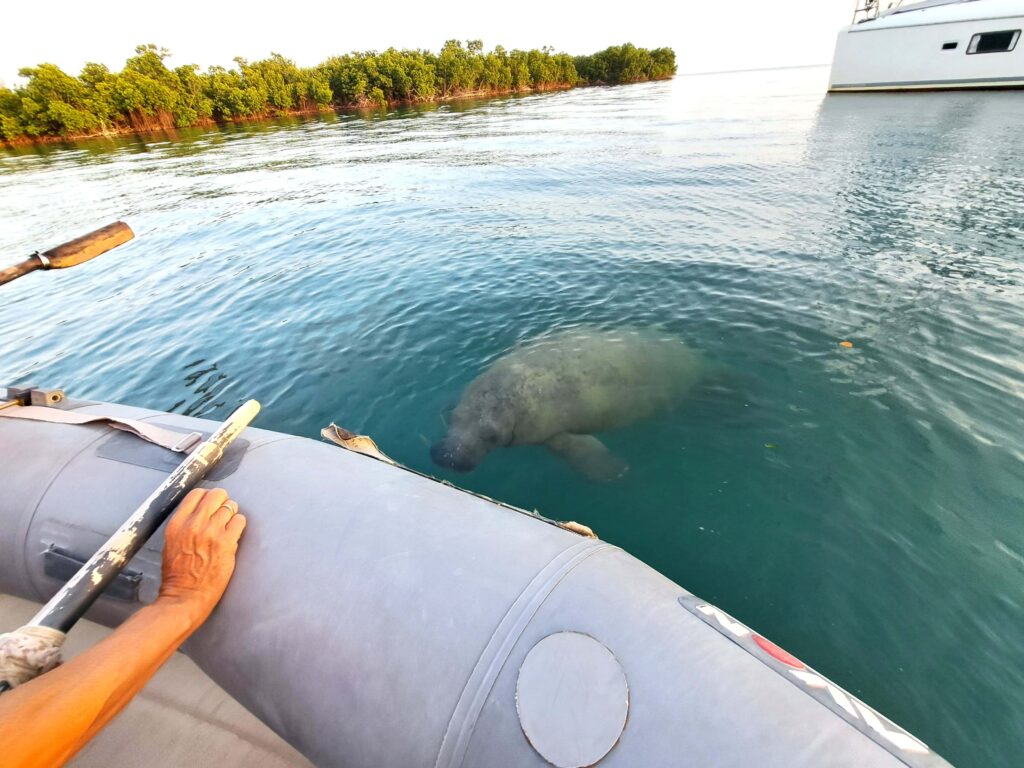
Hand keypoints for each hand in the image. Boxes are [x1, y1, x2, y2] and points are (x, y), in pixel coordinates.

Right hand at [158, 488, 245, 624]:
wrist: (185, 596)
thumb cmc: (177, 573)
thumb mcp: (171, 542)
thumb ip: (185, 524)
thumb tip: (201, 510)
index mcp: (177, 523)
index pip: (196, 494)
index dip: (207, 497)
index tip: (211, 503)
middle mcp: (194, 524)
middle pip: (216, 495)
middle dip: (222, 501)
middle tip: (223, 511)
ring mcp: (211, 532)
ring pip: (231, 507)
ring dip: (232, 514)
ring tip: (227, 527)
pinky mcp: (227, 542)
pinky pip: (240, 521)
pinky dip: (239, 525)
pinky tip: (233, 535)